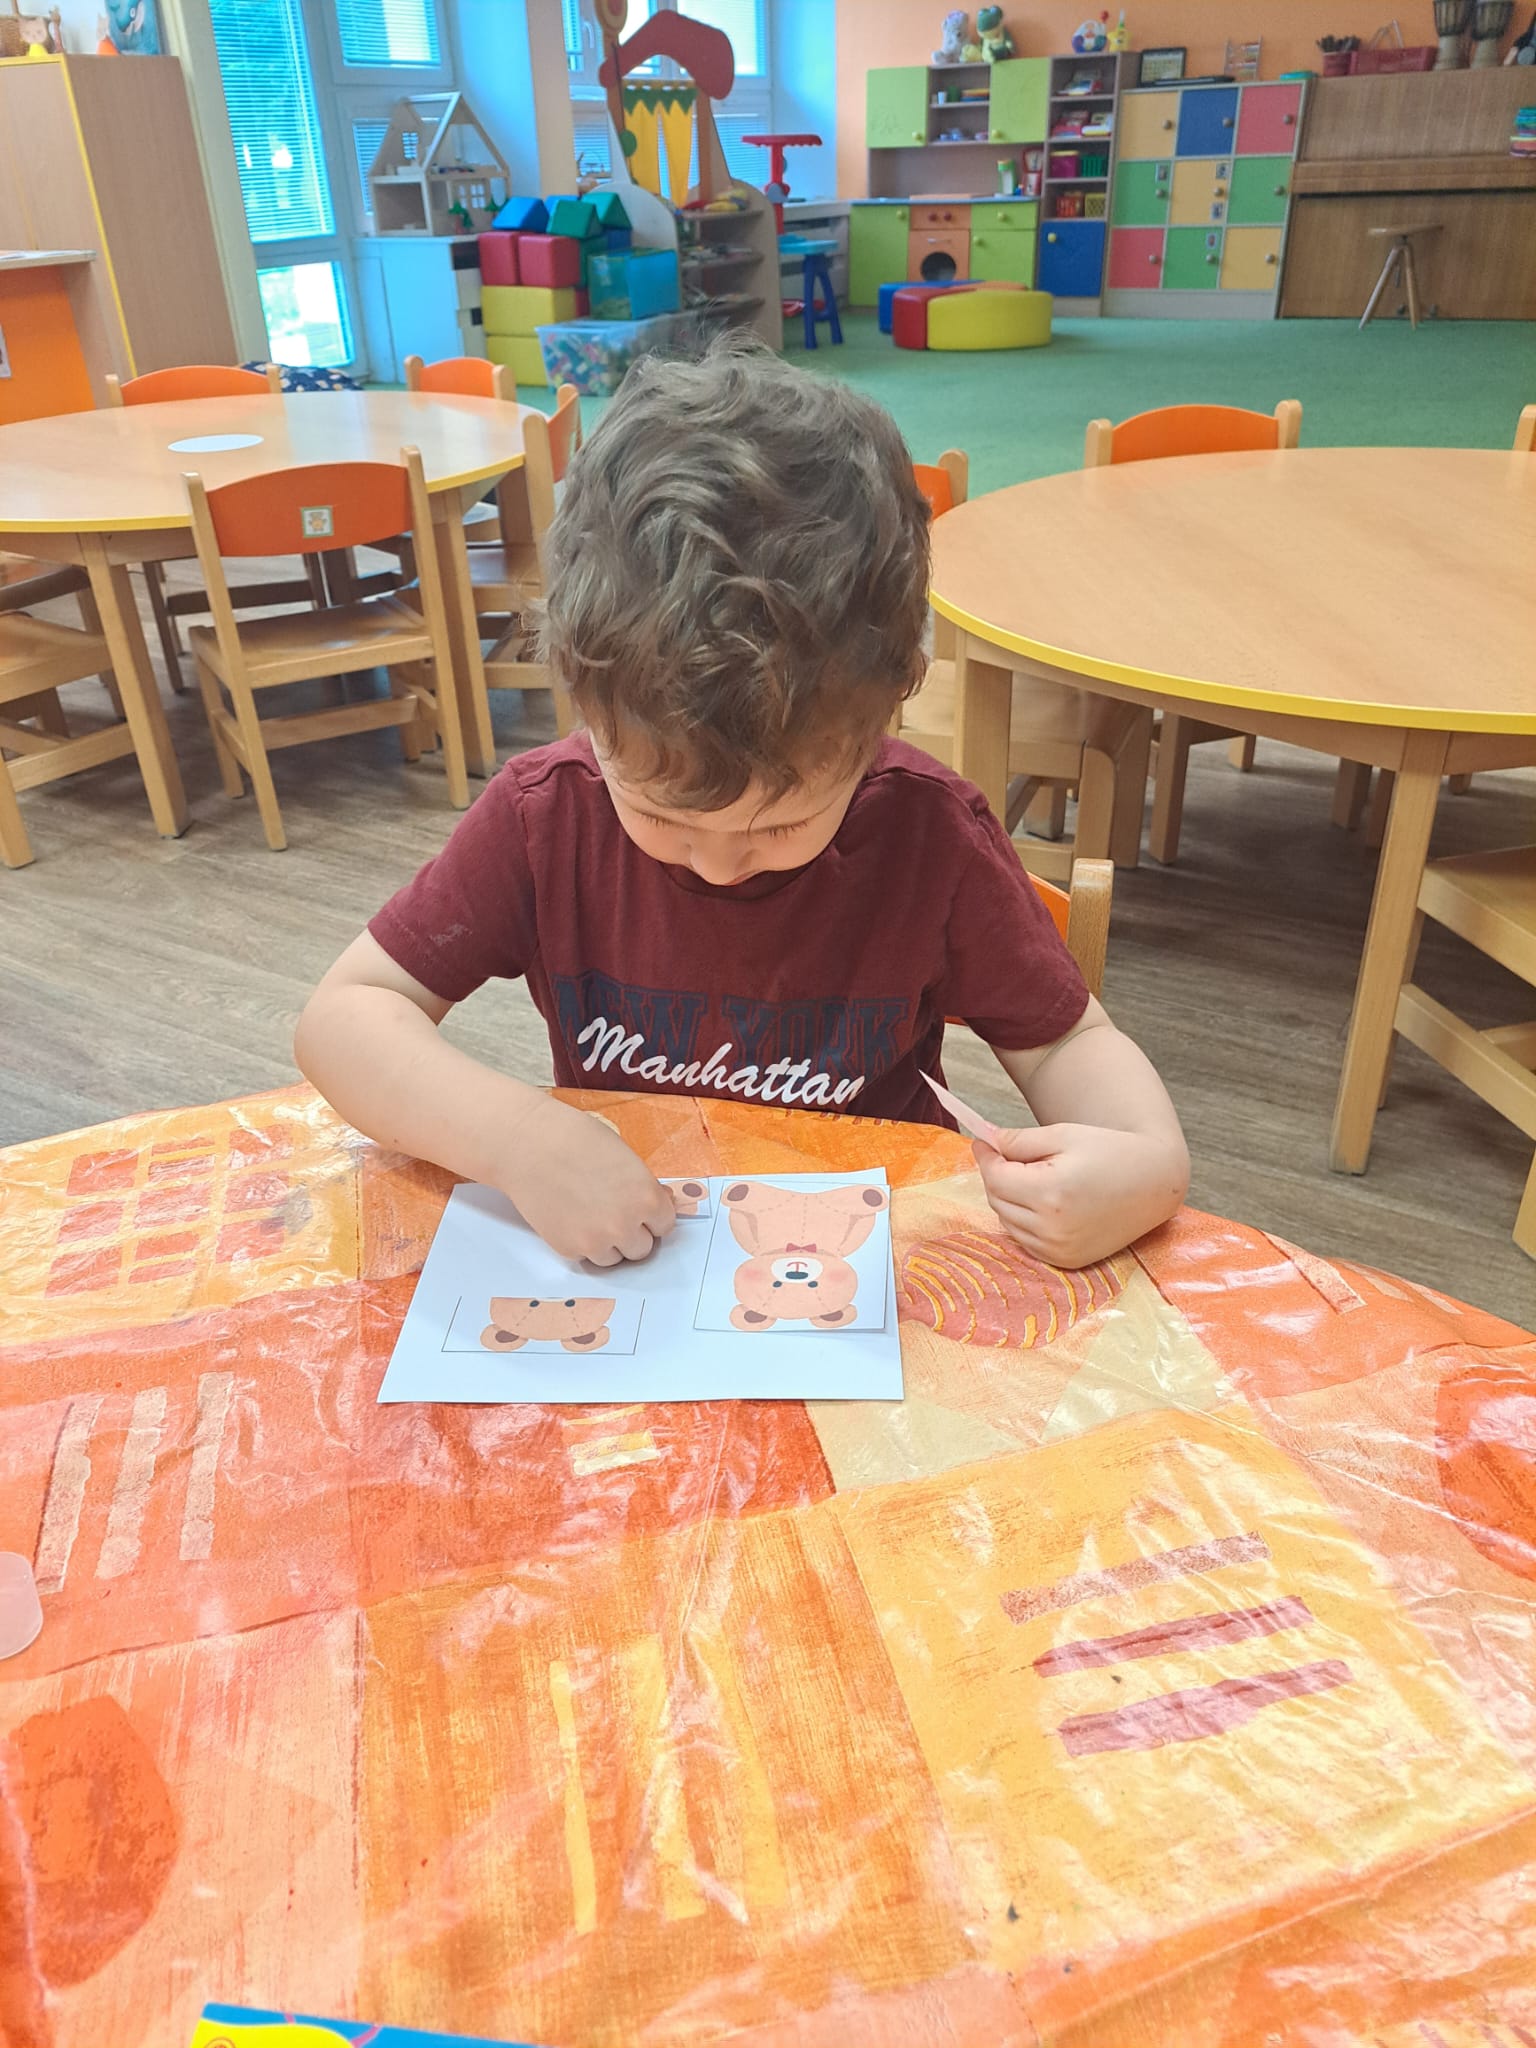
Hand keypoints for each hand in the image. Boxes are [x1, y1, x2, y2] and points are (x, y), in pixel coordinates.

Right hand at [498, 1097, 676, 1265]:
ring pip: (615, 1259)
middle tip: (613, 1214)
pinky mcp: (569, 1249)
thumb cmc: (577, 1140)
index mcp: (647, 1198)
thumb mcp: (625, 1157)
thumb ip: (643, 1187)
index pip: (665, 1225)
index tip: (639, 1210)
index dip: (651, 1216)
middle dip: (632, 1233)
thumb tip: (659, 1205)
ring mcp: (597, 1241)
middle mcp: (626, 1225)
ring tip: (590, 1215)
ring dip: (608, 1244)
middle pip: (642, 1248)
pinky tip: (571, 1216)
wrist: (529, 1144)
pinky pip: (587, 1257)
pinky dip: (582, 1243)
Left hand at [974, 1121, 1186, 1268]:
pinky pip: (1026, 1240)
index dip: (986, 1157)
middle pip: (998, 1200)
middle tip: (1007, 1154)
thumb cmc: (1110, 1151)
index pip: (996, 1177)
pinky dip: (1024, 1221)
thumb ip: (1019, 1140)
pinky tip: (1044, 1201)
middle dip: (997, 1175)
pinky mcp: (1067, 1261)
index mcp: (1051, 1193)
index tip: (983, 1141)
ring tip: (1033, 1177)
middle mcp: (1053, 1228)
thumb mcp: (1063, 1135)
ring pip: (1008, 1222)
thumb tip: (987, 1142)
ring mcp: (1060, 1250)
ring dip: (1009, 1199)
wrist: (1153, 1183)